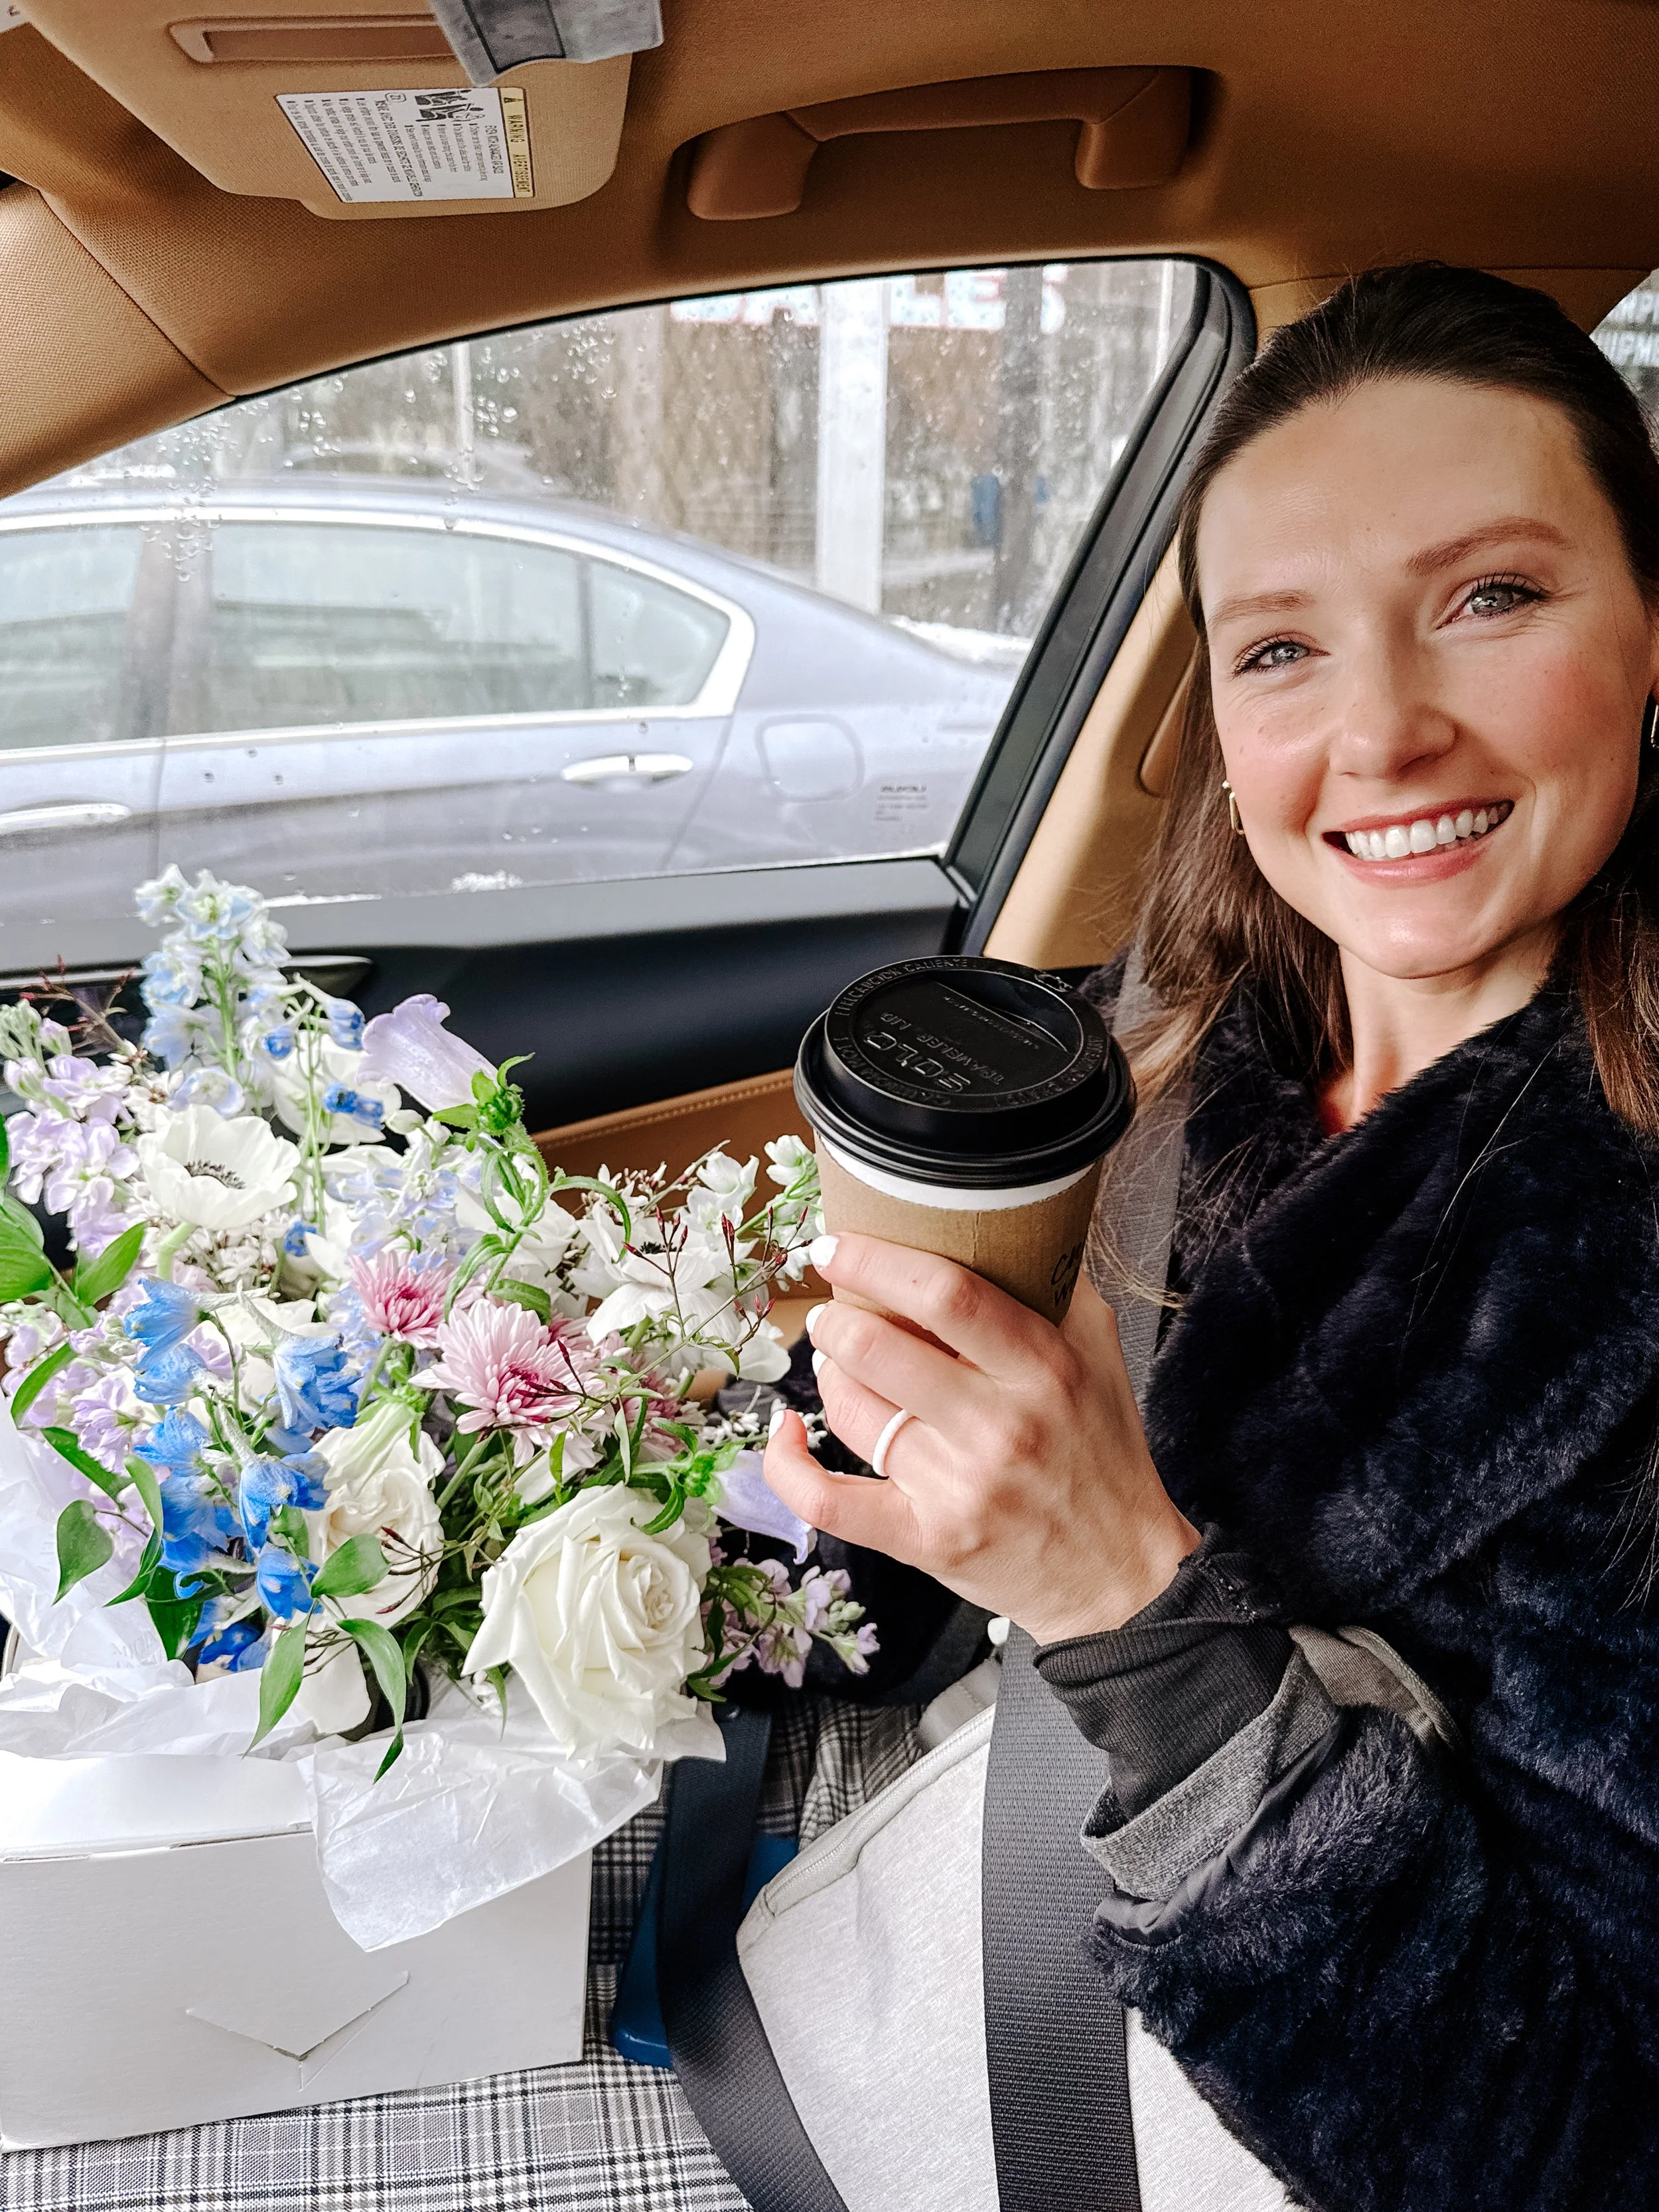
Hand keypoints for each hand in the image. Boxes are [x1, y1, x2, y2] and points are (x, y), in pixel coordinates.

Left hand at [763, 1233, 1199, 1643]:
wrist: (1121, 1573)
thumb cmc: (1103, 1454)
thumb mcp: (1100, 1356)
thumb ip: (1054, 1287)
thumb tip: (1006, 1220)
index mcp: (1043, 1368)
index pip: (947, 1294)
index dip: (877, 1261)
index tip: (840, 1246)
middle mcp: (1000, 1426)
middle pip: (880, 1347)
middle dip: (835, 1318)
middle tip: (832, 1308)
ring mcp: (958, 1487)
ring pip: (853, 1411)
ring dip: (829, 1373)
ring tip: (837, 1360)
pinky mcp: (927, 1541)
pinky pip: (830, 1502)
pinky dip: (791, 1466)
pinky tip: (785, 1432)